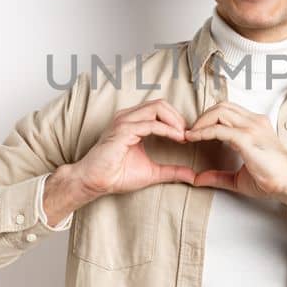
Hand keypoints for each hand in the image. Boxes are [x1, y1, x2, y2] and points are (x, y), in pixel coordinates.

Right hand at [65, 99, 195, 196]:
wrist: (94, 182)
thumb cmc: (116, 175)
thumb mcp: (152, 172)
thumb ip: (172, 171)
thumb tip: (192, 176)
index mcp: (133, 122)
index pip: (160, 109)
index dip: (177, 120)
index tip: (188, 137)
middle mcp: (128, 117)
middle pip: (161, 104)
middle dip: (178, 117)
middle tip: (188, 135)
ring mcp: (124, 121)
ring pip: (157, 108)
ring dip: (175, 121)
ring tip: (184, 136)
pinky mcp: (123, 130)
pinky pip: (151, 124)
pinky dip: (167, 130)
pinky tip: (177, 139)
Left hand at [184, 101, 286, 210]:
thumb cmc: (273, 179)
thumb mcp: (239, 178)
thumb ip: (218, 175)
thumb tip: (197, 179)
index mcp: (256, 126)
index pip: (228, 110)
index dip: (209, 118)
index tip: (195, 132)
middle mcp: (254, 122)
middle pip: (221, 106)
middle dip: (202, 117)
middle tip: (190, 132)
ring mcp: (252, 128)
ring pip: (218, 112)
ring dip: (200, 122)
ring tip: (190, 135)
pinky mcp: (247, 138)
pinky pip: (219, 129)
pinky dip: (203, 132)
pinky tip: (193, 138)